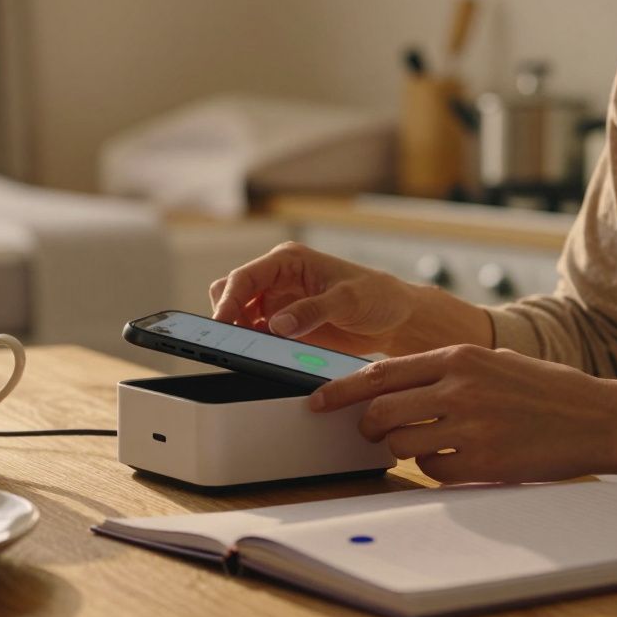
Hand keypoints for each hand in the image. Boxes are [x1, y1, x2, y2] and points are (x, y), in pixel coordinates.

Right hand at [208, 242, 421, 355]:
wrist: (396, 319)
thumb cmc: (377, 295)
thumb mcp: (347, 299)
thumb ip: (311, 311)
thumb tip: (277, 324)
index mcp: (289, 260)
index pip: (245, 277)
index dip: (228, 301)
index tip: (220, 325)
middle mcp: (278, 279)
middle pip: (233, 293)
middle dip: (227, 315)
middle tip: (232, 342)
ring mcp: (279, 304)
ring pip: (240, 316)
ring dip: (239, 333)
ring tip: (249, 351)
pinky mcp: (285, 327)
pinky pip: (257, 336)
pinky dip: (253, 346)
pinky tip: (263, 355)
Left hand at [310, 345, 616, 483]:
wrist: (599, 418)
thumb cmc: (545, 390)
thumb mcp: (493, 361)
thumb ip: (445, 368)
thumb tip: (391, 381)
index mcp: (458, 357)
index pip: (380, 373)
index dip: (341, 390)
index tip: (316, 401)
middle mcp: (459, 387)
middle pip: (381, 411)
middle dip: (369, 428)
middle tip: (373, 434)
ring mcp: (470, 425)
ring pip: (401, 444)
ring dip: (402, 450)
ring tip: (426, 445)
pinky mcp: (484, 461)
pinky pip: (433, 472)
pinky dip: (437, 470)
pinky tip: (462, 460)